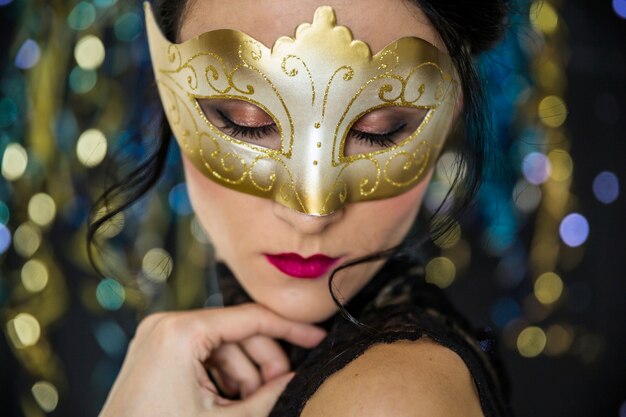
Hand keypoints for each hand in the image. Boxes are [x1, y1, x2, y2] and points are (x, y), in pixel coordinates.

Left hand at [99, 303, 325, 416]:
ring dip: (243, 374)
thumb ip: (269, 396)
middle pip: (237, 331)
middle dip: (263, 363)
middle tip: (280, 389)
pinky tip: (228, 402)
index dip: (291, 328)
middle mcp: (166, 324)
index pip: (251, 317)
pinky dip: (221, 376)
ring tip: (250, 405)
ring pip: (222, 345)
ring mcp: (158, 336)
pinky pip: (202, 353)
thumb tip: (297, 378)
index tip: (317, 337)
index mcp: (182, 333)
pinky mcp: (155, 351)